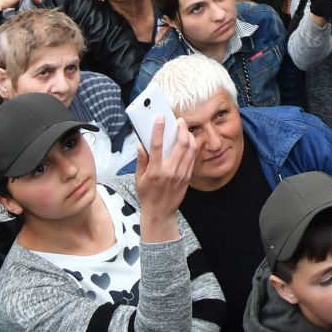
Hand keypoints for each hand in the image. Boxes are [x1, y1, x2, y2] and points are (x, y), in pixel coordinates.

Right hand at [133, 115, 197, 242]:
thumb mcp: (138, 178)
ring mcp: (181, 174)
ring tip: (185, 129)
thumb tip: (140, 144)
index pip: (157, 146)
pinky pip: (192, 158)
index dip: (158, 129)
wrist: (160, 214)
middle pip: (180, 144)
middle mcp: (169, 171)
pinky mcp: (187, 178)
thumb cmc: (147, 196)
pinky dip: (192, 147)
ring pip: (190, 149)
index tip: (160, 117)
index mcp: (155, 171)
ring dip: (189, 136)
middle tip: (179, 121)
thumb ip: (141, 160)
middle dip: (181, 129)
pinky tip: (189, 141)